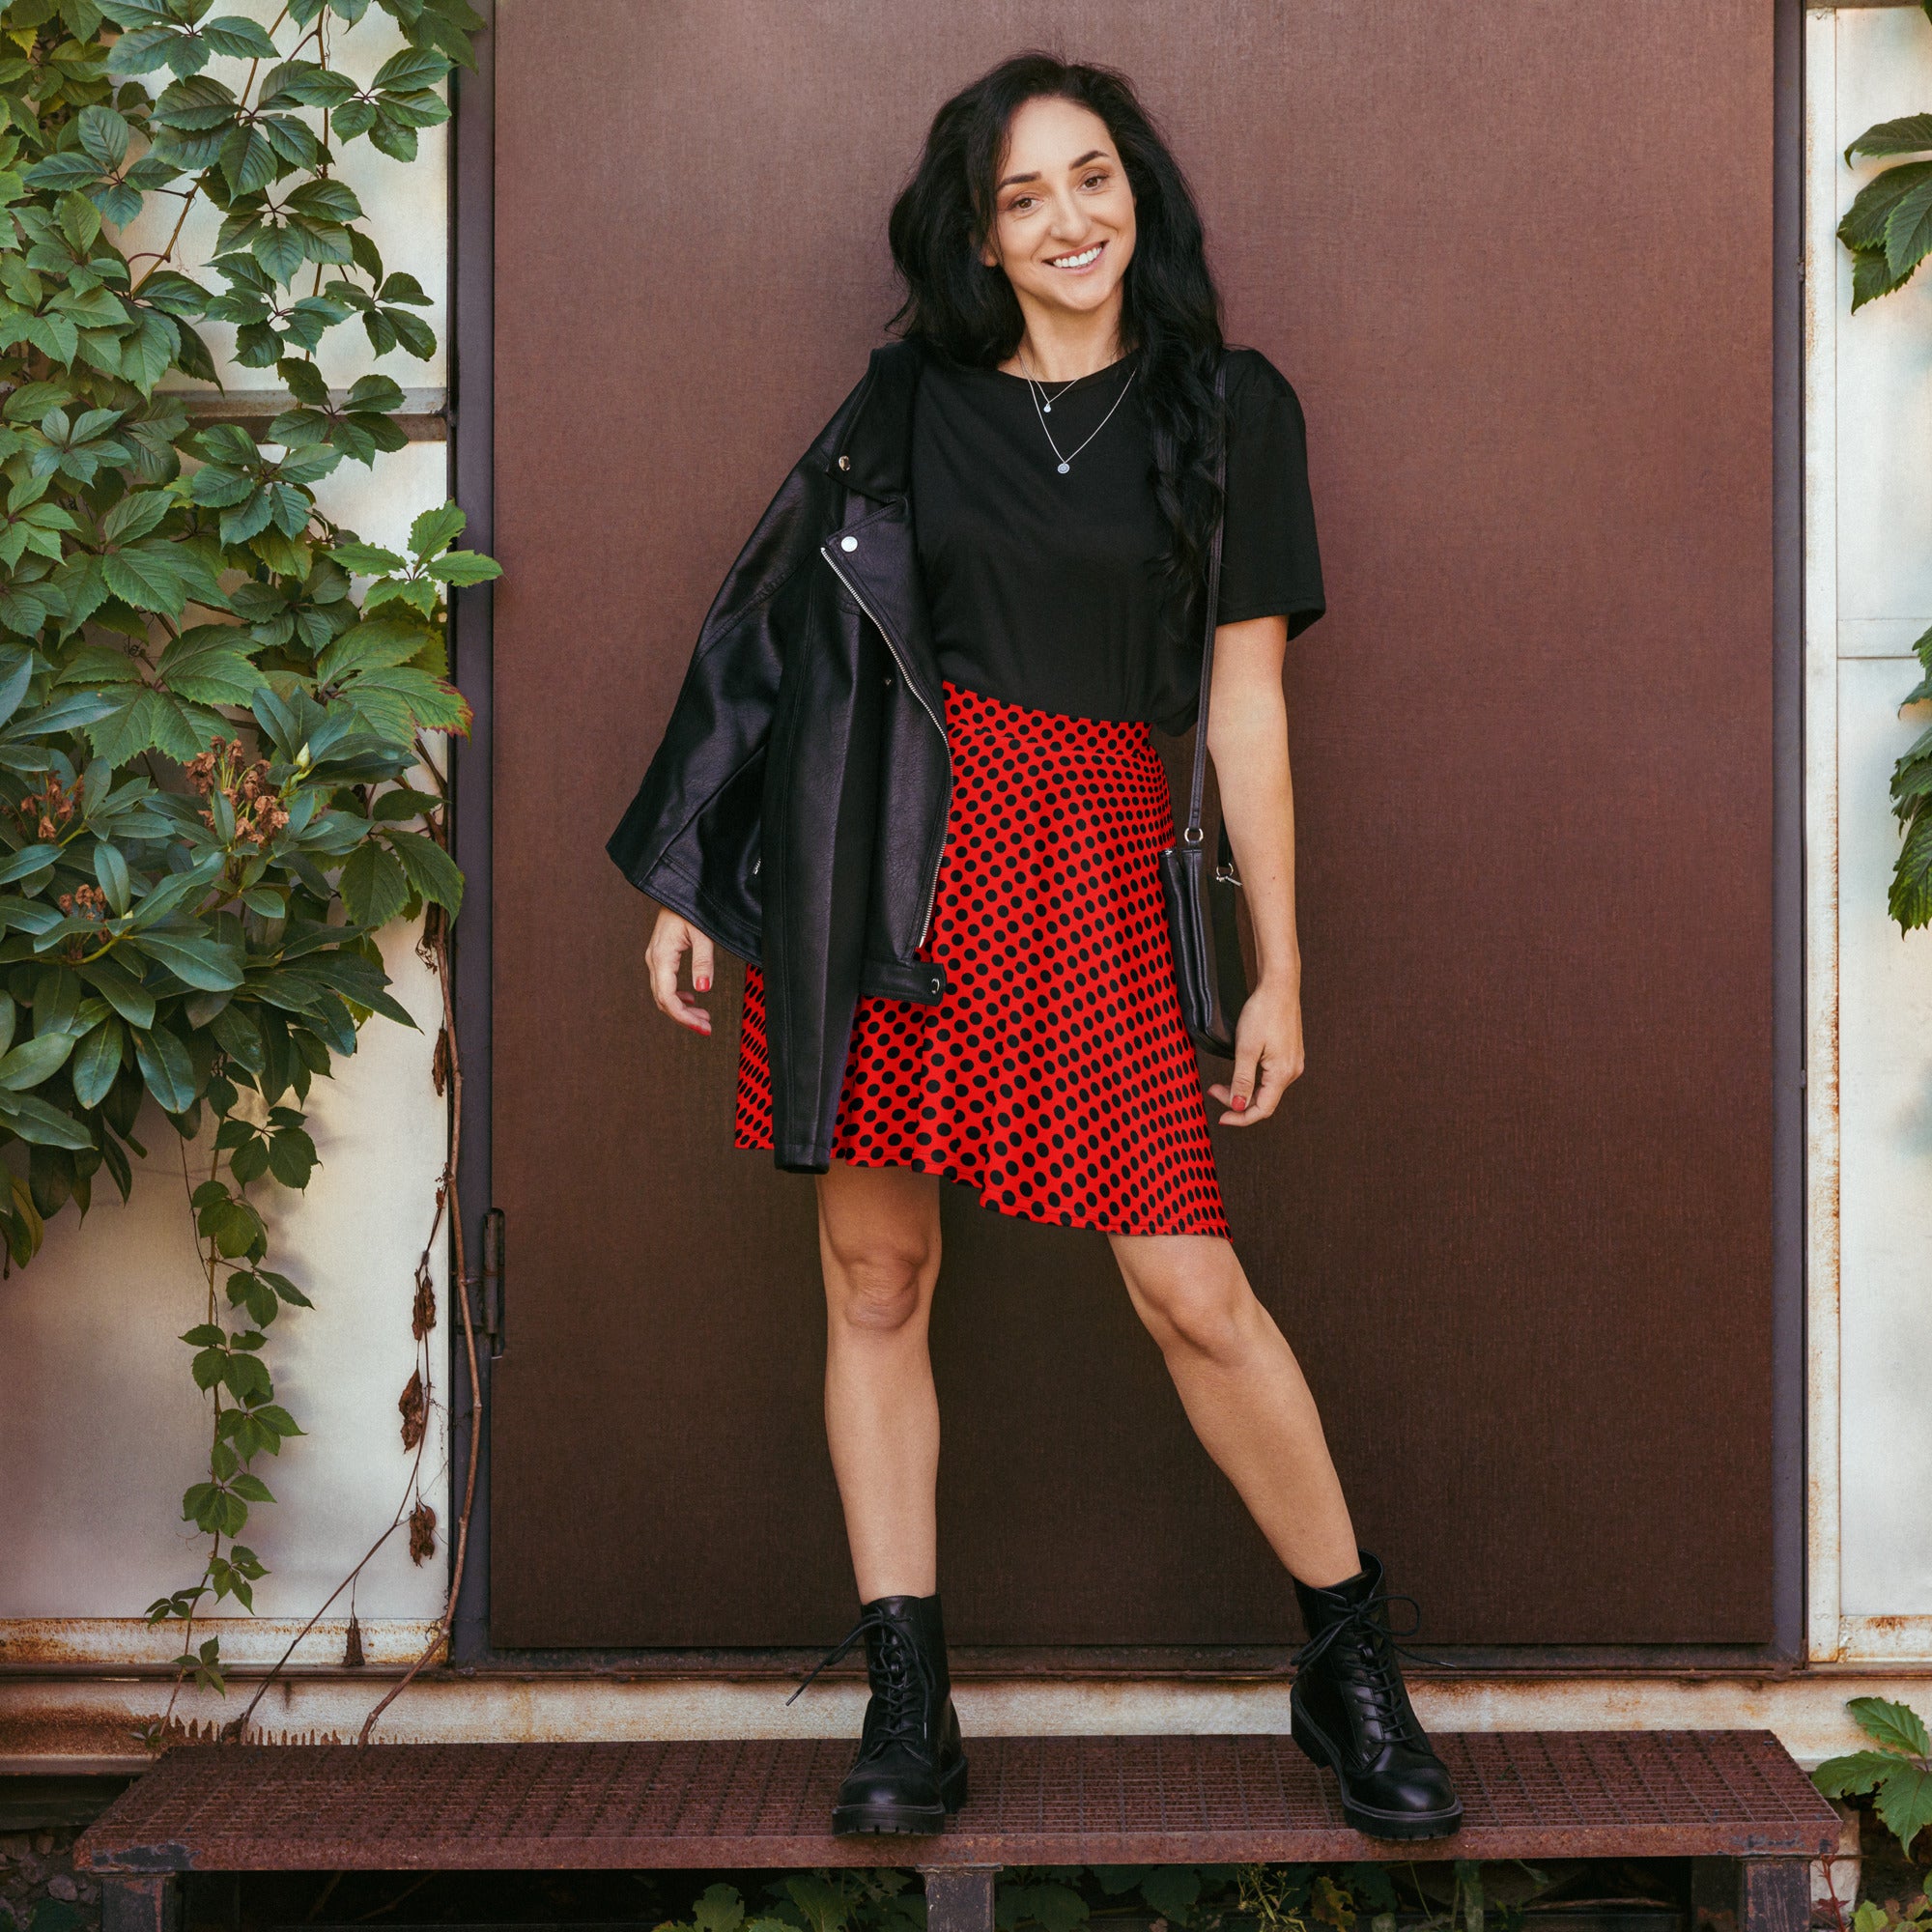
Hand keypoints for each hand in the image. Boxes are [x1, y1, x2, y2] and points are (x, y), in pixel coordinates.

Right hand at [646, 908, 714, 1035]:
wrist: (679, 887)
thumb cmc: (691, 905)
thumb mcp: (703, 934)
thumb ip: (703, 961)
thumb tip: (703, 989)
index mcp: (661, 957)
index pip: (667, 998)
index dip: (684, 1017)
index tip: (703, 1027)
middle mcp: (654, 960)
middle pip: (663, 1000)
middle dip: (685, 1017)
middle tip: (707, 1028)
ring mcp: (655, 958)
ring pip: (663, 993)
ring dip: (682, 1009)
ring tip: (703, 1018)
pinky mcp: (660, 955)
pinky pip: (664, 983)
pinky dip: (677, 996)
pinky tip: (692, 999)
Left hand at [1207, 977, 1303, 1125]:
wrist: (1279, 987)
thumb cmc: (1263, 1012)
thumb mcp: (1246, 1048)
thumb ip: (1242, 1080)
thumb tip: (1238, 1106)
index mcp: (1282, 1073)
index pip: (1262, 1109)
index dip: (1240, 1117)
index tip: (1220, 1118)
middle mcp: (1292, 1072)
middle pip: (1263, 1101)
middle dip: (1237, 1101)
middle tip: (1213, 1090)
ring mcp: (1292, 1063)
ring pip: (1266, 1089)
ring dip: (1244, 1090)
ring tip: (1221, 1083)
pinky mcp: (1289, 1054)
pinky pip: (1271, 1077)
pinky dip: (1253, 1080)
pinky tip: (1240, 1072)